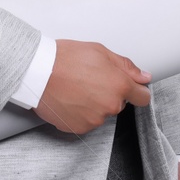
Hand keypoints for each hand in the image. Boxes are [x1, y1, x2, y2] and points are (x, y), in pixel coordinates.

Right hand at [32, 39, 150, 135]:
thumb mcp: (99, 51)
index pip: (143, 98)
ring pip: (100, 113)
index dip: (137, 91)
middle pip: (118, 104)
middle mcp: (110, 106)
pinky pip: (85, 121)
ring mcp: (94, 119)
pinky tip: (68, 99)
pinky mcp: (79, 128)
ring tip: (75, 89)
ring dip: (92, 104)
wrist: (36, 72)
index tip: (131, 89)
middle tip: (89, 80)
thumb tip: (143, 77)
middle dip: (108, 94)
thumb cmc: (64, 58)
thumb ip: (126, 66)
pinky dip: (79, 113)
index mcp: (119, 86)